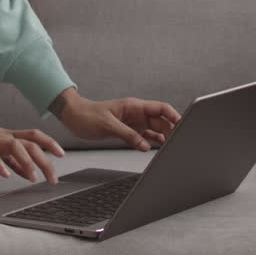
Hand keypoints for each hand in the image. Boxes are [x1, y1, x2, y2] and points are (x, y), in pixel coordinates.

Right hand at [0, 125, 65, 183]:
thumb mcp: (0, 151)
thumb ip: (15, 162)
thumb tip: (30, 174)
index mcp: (11, 136)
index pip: (34, 135)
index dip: (49, 142)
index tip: (61, 154)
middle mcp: (5, 136)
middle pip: (30, 144)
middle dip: (45, 161)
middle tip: (53, 178)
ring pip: (15, 146)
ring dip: (27, 162)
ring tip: (34, 177)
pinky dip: (0, 164)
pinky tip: (6, 175)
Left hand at [51, 88, 181, 150]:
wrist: (74, 117)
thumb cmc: (87, 115)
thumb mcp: (108, 125)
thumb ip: (128, 135)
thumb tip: (144, 145)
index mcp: (134, 106)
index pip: (160, 108)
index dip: (173, 115)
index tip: (182, 125)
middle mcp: (136, 113)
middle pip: (160, 120)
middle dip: (170, 129)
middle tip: (178, 141)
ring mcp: (133, 122)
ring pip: (154, 128)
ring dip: (162, 136)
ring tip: (170, 147)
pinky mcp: (128, 130)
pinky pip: (144, 135)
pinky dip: (151, 141)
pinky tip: (156, 148)